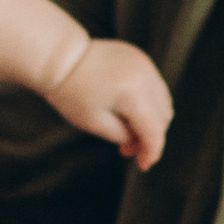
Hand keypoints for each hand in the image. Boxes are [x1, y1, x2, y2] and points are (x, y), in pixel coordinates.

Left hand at [47, 36, 171, 172]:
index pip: (154, 129)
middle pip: (163, 116)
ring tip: (125, 130)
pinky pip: (154, 87)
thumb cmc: (72, 92)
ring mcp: (145, 64)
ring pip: (163, 101)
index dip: (151, 152)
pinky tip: (126, 111)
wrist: (60, 57)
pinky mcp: (140, 58)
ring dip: (151, 120)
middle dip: (149, 137)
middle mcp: (145, 75)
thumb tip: (141, 141)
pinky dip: (147, 103)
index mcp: (133, 93)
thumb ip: (124, 136)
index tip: (143, 166)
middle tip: (127, 149)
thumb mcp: (96, 124)